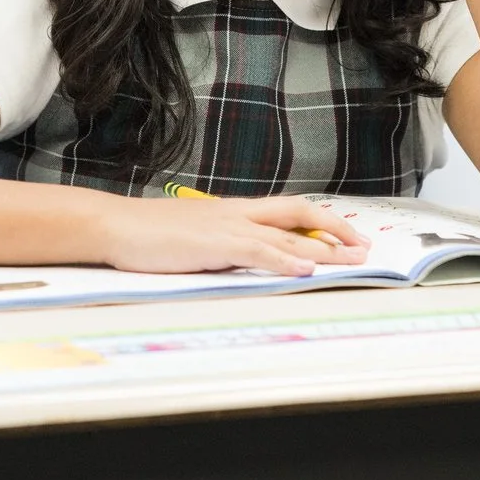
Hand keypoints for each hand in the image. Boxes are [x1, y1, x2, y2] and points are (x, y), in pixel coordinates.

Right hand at [102, 195, 370, 276]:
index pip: (287, 210)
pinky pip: (260, 251)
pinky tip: (306, 269)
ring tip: (351, 260)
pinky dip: (286, 259)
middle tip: (363, 246)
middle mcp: (237, 214)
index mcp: (233, 212)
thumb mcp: (193, 236)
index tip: (343, 234)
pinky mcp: (216, 244)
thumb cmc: (147, 234)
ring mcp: (228, 227)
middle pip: (299, 213)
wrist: (116, 225)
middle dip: (336, 229)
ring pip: (288, 233)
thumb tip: (239, 258)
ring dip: (324, 248)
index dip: (319, 220)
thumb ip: (220, 244)